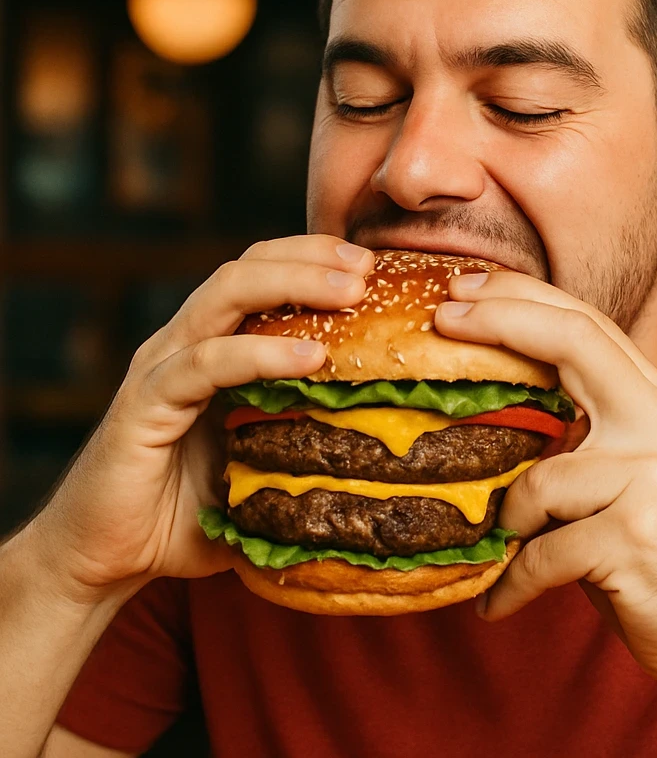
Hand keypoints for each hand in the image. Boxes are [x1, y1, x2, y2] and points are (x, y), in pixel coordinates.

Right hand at [27, 236, 373, 606]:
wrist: (106, 562)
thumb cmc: (190, 514)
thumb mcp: (264, 467)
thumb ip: (308, 442)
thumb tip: (387, 443)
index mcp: (212, 348)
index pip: (262, 275)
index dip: (314, 260)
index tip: (373, 266)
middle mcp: (185, 344)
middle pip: (247, 268)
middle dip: (310, 258)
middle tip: (367, 265)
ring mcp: (161, 368)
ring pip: (225, 297)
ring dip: (293, 285)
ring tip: (351, 293)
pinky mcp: (144, 404)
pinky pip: (206, 363)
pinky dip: (260, 353)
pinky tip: (310, 356)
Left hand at [437, 272, 656, 703]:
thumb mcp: (642, 471)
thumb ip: (590, 431)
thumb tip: (505, 407)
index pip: (588, 325)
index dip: (524, 297)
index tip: (467, 286)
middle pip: (574, 342)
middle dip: (499, 318)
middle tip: (441, 314)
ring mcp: (655, 478)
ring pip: (539, 481)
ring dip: (510, 523)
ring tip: (508, 553)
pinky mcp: (637, 538)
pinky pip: (542, 555)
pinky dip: (513, 582)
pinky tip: (499, 601)